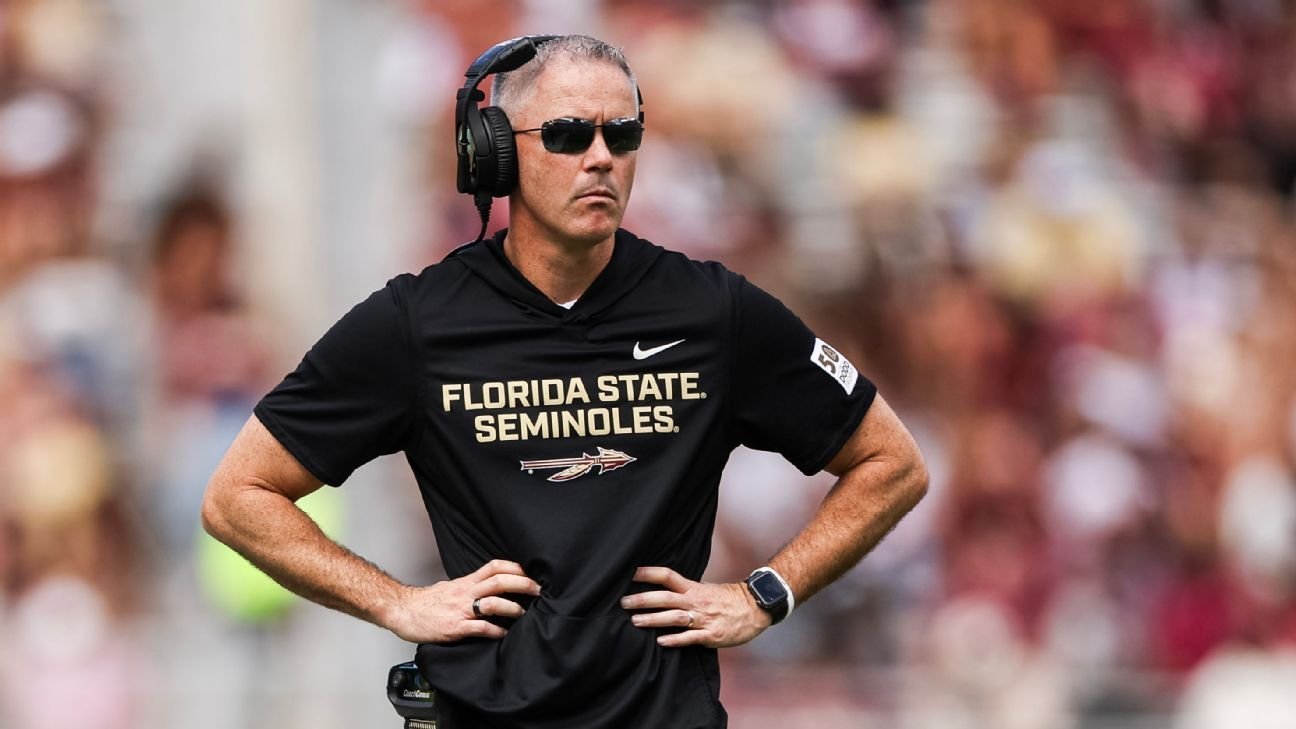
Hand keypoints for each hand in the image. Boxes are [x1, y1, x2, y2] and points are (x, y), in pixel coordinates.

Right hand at [385, 560, 540, 642]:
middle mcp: (466, 592)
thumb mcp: (450, 587)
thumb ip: (468, 586)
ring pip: (493, 603)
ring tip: (524, 614)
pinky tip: (503, 634)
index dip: (515, 567)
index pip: (494, 567)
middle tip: (538, 590)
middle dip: (522, 584)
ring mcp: (461, 610)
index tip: (530, 571)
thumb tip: (484, 587)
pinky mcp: (455, 627)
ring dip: (512, 608)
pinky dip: (495, 631)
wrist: (402, 611)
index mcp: (466, 582)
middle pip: (499, 581)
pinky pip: (480, 628)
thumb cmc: (425, 602)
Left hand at [620, 566, 770, 647]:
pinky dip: (675, 640)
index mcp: (694, 588)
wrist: (756, 608)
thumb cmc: (729, 599)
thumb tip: (666, 591)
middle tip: (623, 602)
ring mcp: (703, 618)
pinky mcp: (711, 635)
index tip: (630, 572)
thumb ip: (687, 591)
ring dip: (653, 619)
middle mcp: (696, 601)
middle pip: (665, 597)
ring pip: (674, 617)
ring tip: (635, 621)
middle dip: (643, 600)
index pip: (667, 576)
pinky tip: (661, 642)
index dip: (649, 573)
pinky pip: (690, 637)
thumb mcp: (707, 589)